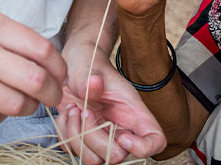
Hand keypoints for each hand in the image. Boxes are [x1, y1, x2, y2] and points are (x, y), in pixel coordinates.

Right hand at [0, 0, 66, 127]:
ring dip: (26, 107)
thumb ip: (5, 36)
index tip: (61, 74)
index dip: (59, 67)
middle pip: (36, 81)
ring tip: (22, 101)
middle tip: (53, 96)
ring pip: (16, 105)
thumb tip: (40, 59)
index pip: (42, 49)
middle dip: (52, 93)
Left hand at [56, 47, 166, 163]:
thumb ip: (92, 78)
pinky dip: (65, 133)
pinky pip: (72, 151)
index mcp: (133, 112)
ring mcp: (101, 135)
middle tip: (86, 112)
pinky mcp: (82, 138)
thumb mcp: (91, 68)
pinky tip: (67, 113)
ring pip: (93, 160)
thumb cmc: (89, 65)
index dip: (143, 148)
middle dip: (94, 139)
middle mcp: (120, 128)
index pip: (156, 141)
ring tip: (73, 110)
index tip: (122, 137)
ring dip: (77, 136)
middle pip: (117, 157)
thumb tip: (94, 84)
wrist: (72, 65)